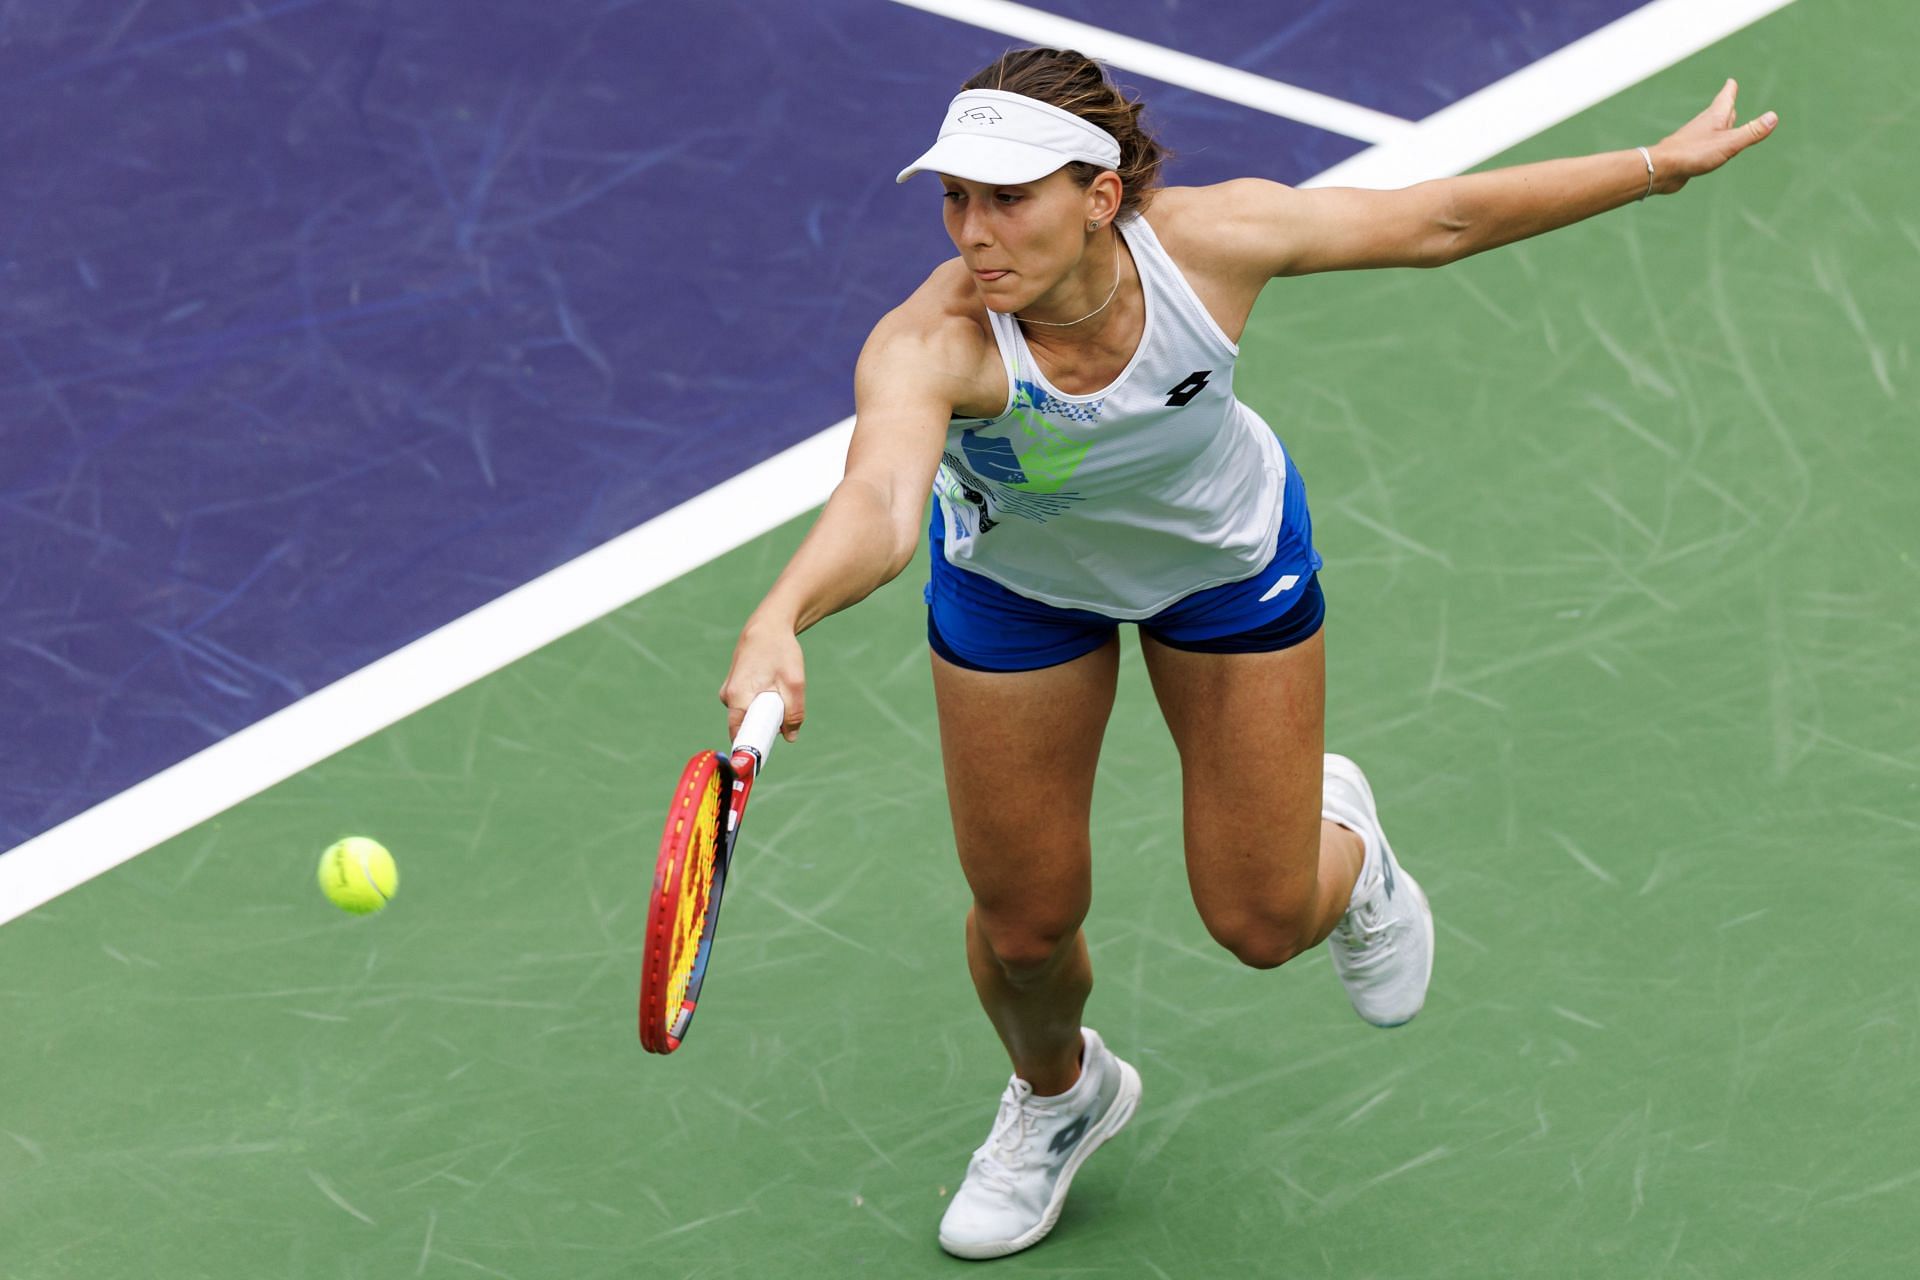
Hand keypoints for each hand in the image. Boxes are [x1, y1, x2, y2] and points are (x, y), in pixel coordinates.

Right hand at [719, 617, 805, 743]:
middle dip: (765, 727)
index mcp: (737, 697)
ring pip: (749, 714)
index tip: (765, 756)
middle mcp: (727, 696)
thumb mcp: (794, 684)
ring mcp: (729, 692)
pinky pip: (748, 705)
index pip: (739, 735)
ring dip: (766, 712)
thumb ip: (794, 714)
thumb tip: (790, 737)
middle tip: (784, 717)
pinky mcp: (734, 687)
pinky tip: (772, 686)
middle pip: (746, 726)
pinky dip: (762, 702)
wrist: (768, 625)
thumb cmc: (780, 651)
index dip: (753, 748)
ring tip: (779, 691)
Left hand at [1649, 79, 1777, 195]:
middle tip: (1728, 96)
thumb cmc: (1693, 153)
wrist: (1661, 169)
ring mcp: (1694, 139)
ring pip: (1710, 128)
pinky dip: (1709, 142)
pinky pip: (1702, 144)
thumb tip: (1773, 117)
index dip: (1729, 90)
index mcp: (1715, 117)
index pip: (1725, 99)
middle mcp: (1704, 125)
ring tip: (1722, 122)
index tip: (1731, 81)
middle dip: (1726, 104)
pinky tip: (1705, 149)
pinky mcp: (1687, 153)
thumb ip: (1751, 132)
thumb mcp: (1729, 143)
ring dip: (1718, 123)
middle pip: (1719, 111)